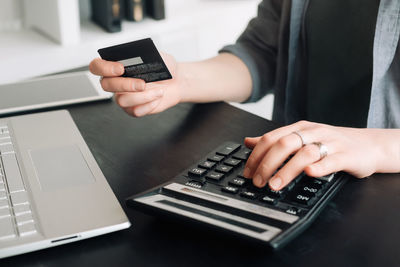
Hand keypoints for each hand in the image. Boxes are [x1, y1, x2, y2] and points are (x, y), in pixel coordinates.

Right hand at [89, 52, 183, 116]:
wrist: (176, 82)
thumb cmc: (164, 67)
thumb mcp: (159, 56)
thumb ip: (149, 54)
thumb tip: (141, 57)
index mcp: (116, 65)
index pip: (97, 66)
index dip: (104, 68)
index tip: (121, 68)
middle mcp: (116, 82)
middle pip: (106, 85)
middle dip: (125, 85)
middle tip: (143, 83)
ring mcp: (123, 96)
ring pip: (121, 101)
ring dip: (142, 96)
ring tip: (158, 90)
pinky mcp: (132, 109)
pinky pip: (135, 111)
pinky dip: (149, 104)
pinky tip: (157, 97)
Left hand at [242, 120, 398, 190]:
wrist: (368, 145)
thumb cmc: (331, 143)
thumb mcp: (301, 138)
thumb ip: (275, 140)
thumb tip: (248, 142)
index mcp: (300, 128)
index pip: (272, 138)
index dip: (257, 155)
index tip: (248, 172)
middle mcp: (313, 133)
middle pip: (285, 144)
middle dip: (268, 163)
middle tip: (259, 181)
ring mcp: (330, 143)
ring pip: (305, 153)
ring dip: (287, 170)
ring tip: (275, 184)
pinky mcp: (346, 156)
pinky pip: (331, 161)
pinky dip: (318, 167)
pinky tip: (308, 174)